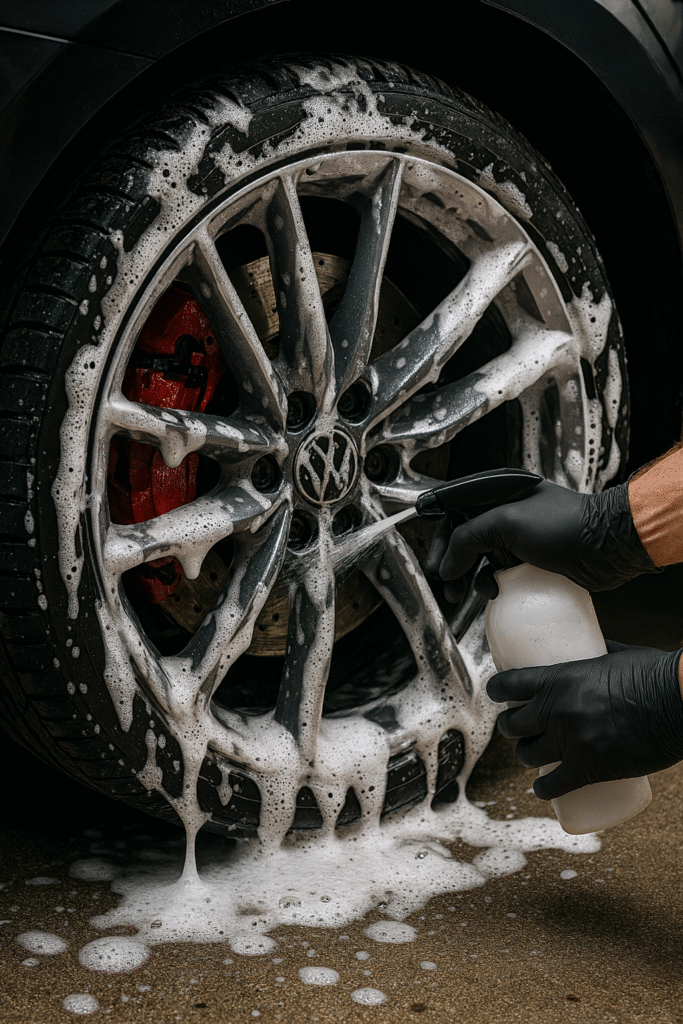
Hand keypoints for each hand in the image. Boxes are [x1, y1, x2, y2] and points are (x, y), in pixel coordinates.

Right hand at [423, 478, 659, 599]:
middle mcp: (506, 510)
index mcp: (498, 491)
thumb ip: (469, 539)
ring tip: (459, 594)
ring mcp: (518, 535)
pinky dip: (489, 583)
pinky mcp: (529, 558)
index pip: (455, 508)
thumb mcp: (507, 523)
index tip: (431, 557)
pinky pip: (497, 571)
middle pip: (464, 535)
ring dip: (466, 575)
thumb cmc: (564, 525)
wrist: (607, 547)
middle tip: (442, 582)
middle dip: (450, 560)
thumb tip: (447, 566)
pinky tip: (491, 592)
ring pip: (479, 556)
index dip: (440, 532)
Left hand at [487, 640, 682, 798]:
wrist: (680, 704)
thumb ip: (598, 651)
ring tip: (530, 754)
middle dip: (510, 726)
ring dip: (525, 755)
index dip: (495, 690)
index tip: (496, 693)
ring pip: (526, 755)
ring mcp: (570, 742)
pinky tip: (543, 788)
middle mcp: (556, 711)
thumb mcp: (616, 653)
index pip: (507, 685)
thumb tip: (594, 642)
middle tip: (518, 726)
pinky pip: (553, 786)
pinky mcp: (588, 769)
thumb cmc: (654, 674)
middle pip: (512, 724)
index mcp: (557, 679)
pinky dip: (544, 790)